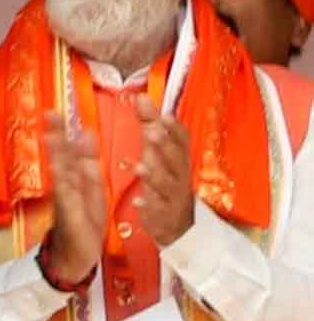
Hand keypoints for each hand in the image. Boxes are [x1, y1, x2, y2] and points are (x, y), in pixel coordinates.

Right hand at [37, 109, 107, 288]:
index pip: (72, 148)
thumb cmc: (84, 219)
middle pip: (61, 154)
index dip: (66, 130)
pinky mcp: (67, 209)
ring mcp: (64, 195)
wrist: (76, 253)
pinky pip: (64, 191)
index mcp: (76, 176)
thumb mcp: (92, 188)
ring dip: (55, 150)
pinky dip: (61, 177)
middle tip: (51, 112)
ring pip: (60, 168)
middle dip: (57, 133)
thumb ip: (88, 163)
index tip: (60, 109)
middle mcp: (66, 182)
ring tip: (50, 131)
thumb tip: (87, 134)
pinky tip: (57, 164)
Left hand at [129, 109, 196, 246]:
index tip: (164, 116)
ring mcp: (173, 197)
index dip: (175, 130)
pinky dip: (148, 206)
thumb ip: (149, 125)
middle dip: (165, 147)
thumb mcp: (158, 151)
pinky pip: (158, 210)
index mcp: (179, 159)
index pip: (183, 142)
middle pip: (177, 161)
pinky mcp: (164, 215)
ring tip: (140, 166)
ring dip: (154, 175)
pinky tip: (138, 202)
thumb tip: (141, 96)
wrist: (178, 223)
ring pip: (167, 185)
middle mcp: (180, 176)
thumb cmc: (166, 180)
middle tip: (152, 133)